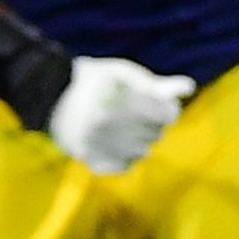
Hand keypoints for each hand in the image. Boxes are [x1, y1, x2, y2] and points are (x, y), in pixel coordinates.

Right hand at [48, 57, 195, 174]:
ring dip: (139, 140)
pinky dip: (124, 157)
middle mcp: (110, 126)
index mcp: (122, 101)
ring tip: (122, 127)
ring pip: (143, 152)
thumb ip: (156, 84)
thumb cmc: (93, 80)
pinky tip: (114, 142)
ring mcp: (99, 145)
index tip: (159, 106)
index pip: (168, 115)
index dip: (166, 109)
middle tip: (134, 112)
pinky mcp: (89, 159)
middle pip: (156, 134)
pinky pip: (124, 166)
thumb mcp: (124, 73)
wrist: (49, 94)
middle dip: (151, 123)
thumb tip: (188, 87)